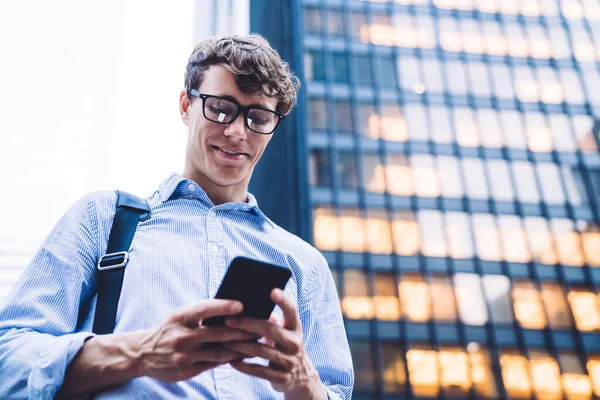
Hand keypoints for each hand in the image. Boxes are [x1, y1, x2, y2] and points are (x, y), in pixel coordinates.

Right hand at [129, 299, 257, 382]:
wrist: (142, 354)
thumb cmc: (169, 329)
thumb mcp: (179, 316)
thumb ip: (201, 313)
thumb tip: (233, 308)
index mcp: (180, 317)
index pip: (204, 309)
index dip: (223, 306)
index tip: (241, 304)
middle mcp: (181, 336)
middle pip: (217, 333)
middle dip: (241, 330)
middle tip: (260, 327)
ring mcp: (184, 356)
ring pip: (219, 351)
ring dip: (240, 347)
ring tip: (257, 342)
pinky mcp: (186, 371)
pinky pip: (214, 364)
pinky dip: (230, 359)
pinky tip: (243, 355)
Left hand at [223, 289, 326, 399]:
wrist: (300, 376)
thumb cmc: (284, 346)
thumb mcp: (284, 331)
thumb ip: (271, 319)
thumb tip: (246, 304)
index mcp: (295, 327)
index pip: (291, 311)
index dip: (283, 300)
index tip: (272, 290)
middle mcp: (295, 343)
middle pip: (271, 330)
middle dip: (248, 324)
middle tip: (228, 320)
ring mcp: (289, 361)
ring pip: (261, 351)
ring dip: (240, 346)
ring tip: (224, 341)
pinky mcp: (281, 377)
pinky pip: (259, 371)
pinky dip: (243, 366)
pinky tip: (231, 361)